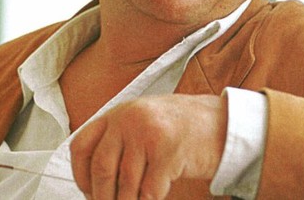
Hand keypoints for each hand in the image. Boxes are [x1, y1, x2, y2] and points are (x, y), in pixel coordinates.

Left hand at [70, 94, 226, 199]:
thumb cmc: (183, 127)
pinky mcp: (168, 151)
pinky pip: (149, 190)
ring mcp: (149, 133)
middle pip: (101, 169)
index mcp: (119, 113)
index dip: (81, 175)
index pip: (82, 146)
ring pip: (125, 184)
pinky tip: (158, 195)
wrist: (222, 122)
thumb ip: (119, 140)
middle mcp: (129, 119)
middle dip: (103, 196)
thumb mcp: (144, 123)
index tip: (89, 191)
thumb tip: (96, 180)